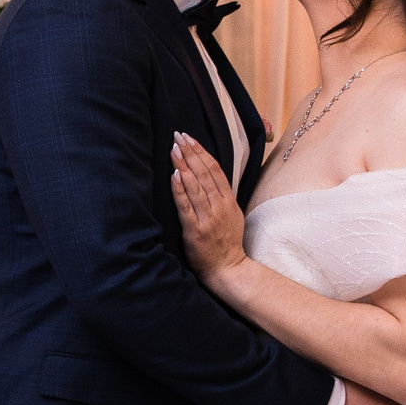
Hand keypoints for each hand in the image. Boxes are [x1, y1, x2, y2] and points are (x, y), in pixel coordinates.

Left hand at [171, 133, 245, 283]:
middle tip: (178, 136)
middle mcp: (219, 206)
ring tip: (174, 149)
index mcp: (228, 201)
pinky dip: (180, 190)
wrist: (228, 268)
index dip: (202, 152)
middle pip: (204, 173)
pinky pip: (186, 206)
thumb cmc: (226, 242)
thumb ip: (221, 196)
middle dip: (190, 152)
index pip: (215, 170)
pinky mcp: (195, 230)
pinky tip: (173, 175)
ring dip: (184, 165)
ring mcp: (208, 218)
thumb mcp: (232, 215)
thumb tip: (209, 176)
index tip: (190, 138)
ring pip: (196, 186)